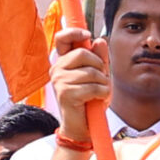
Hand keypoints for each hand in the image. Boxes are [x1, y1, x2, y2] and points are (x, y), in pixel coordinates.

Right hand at [49, 25, 109, 142]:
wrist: (82, 127)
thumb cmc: (89, 100)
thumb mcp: (98, 76)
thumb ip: (99, 58)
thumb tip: (100, 40)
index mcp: (63, 62)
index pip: (62, 38)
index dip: (74, 31)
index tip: (87, 34)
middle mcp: (57, 69)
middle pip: (83, 53)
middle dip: (99, 66)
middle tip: (100, 79)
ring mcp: (59, 81)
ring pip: (91, 72)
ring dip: (102, 83)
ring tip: (98, 93)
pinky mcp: (66, 94)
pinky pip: (93, 87)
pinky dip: (102, 93)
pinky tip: (97, 100)